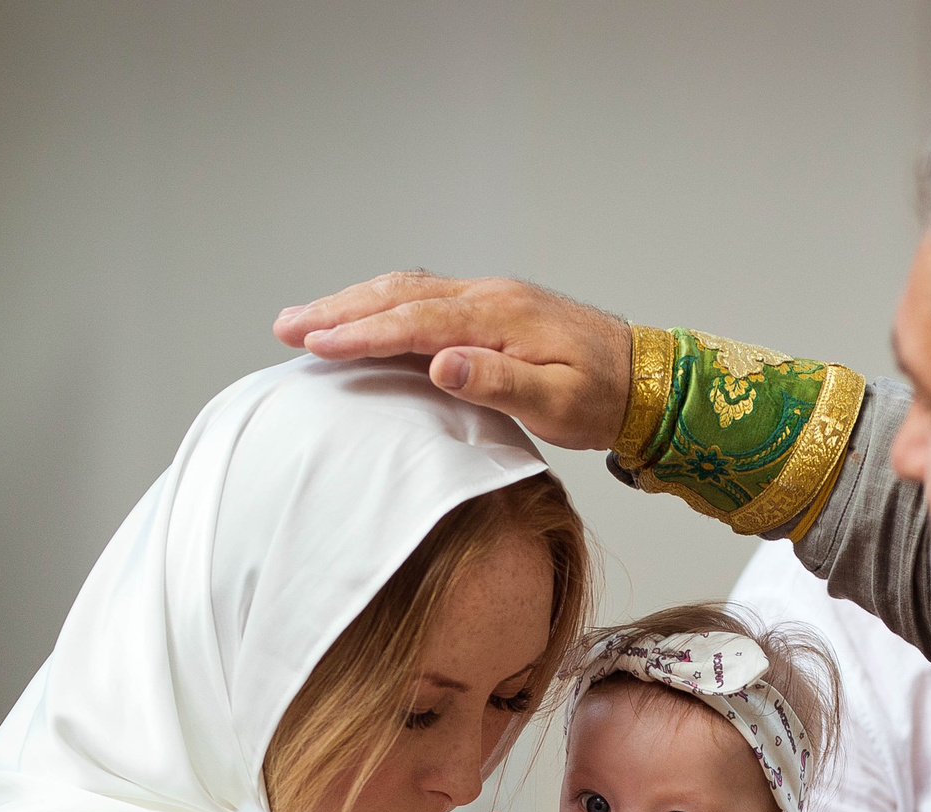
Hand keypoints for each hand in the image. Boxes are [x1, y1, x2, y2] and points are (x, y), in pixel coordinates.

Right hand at [273, 273, 633, 450]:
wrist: (645, 378)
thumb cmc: (603, 397)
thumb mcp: (557, 402)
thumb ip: (499, 384)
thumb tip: (441, 364)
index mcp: (499, 317)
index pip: (415, 322)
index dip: (361, 334)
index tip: (314, 344)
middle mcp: (488, 296)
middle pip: (399, 295)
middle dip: (338, 310)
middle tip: (285, 326)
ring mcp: (488, 298)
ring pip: (407, 290)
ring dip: (353, 303)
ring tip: (306, 321)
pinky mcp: (490, 308)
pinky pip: (424, 298)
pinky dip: (382, 306)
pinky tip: (362, 318)